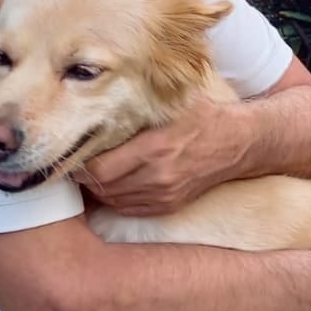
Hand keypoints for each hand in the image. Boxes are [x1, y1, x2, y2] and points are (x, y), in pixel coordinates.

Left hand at [80, 98, 238, 216]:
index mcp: (155, 147)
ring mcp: (165, 194)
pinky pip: (130, 209)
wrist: (235, 143)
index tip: (75, 154)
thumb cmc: (201, 117)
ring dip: (100, 189)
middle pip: (104, 188)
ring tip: (94, 173)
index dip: (82, 165)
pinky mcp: (170, 205)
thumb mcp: (170, 102)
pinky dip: (117, 199)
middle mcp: (159, 176)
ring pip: (114, 201)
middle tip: (78, 164)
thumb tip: (98, 100)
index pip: (101, 169)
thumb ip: (138, 104)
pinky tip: (114, 184)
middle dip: (87, 178)